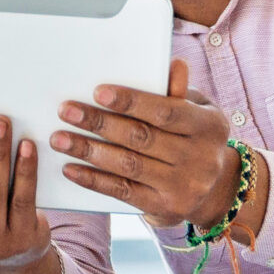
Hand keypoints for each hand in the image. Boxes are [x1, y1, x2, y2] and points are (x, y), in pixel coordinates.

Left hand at [53, 60, 262, 232]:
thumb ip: (179, 91)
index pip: (165, 111)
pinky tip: (70, 168)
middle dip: (99, 123)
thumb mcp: (196, 110)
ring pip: (128, 165)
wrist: (213, 189)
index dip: (131, 101)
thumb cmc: (194, 136)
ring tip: (59, 138)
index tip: (98, 92)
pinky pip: (123, 192)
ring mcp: (183, 188)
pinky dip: (93, 180)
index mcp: (209, 126)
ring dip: (88, 151)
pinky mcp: (165, 209)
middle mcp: (200, 159)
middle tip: (66, 110)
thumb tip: (174, 64)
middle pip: (141, 138)